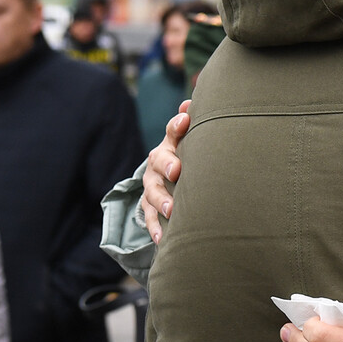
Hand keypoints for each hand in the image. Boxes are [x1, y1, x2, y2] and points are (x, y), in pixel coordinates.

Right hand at [141, 100, 190, 242]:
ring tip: (172, 210)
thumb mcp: (192, 141)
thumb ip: (192, 125)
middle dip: (167, 165)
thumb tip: (190, 103)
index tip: (186, 121)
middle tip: (178, 171)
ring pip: (152, 192)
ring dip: (162, 201)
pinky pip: (149, 217)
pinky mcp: (150, 206)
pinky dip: (155, 228)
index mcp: (171, 144)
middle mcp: (158, 163)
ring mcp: (152, 185)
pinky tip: (161, 238)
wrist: (170, 178)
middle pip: (159, 162)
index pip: (173, 131)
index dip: (178, 126)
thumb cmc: (189, 155)